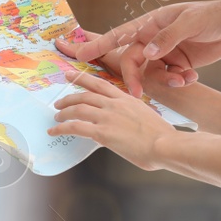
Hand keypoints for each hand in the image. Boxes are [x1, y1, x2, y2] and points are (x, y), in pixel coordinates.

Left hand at [50, 70, 177, 170]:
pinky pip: (75, 127)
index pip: (100, 84)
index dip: (83, 78)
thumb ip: (132, 119)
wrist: (166, 145)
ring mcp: (108, 116)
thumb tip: (124, 128)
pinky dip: (61, 128)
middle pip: (85, 95)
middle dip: (69, 97)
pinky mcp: (102, 132)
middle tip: (58, 101)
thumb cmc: (163, 138)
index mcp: (127, 99)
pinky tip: (54, 131)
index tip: (71, 75)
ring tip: (56, 117)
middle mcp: (115, 104)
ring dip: (63, 112)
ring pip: (77, 108)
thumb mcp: (146, 119)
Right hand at [56, 26, 186, 95]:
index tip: (79, 54)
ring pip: (153, 74)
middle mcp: (155, 38)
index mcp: (152, 23)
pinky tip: (193, 77)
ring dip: (165, 81)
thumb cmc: (212, 15)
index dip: (98, 44)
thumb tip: (147, 53)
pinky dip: (179, 82)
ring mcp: (167, 52)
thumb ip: (167, 38)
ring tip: (183, 78)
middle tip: (136, 94)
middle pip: (134, 62)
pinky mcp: (180, 64)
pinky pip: (170, 78)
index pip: (120, 34)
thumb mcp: (189, 22)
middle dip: (134, 78)